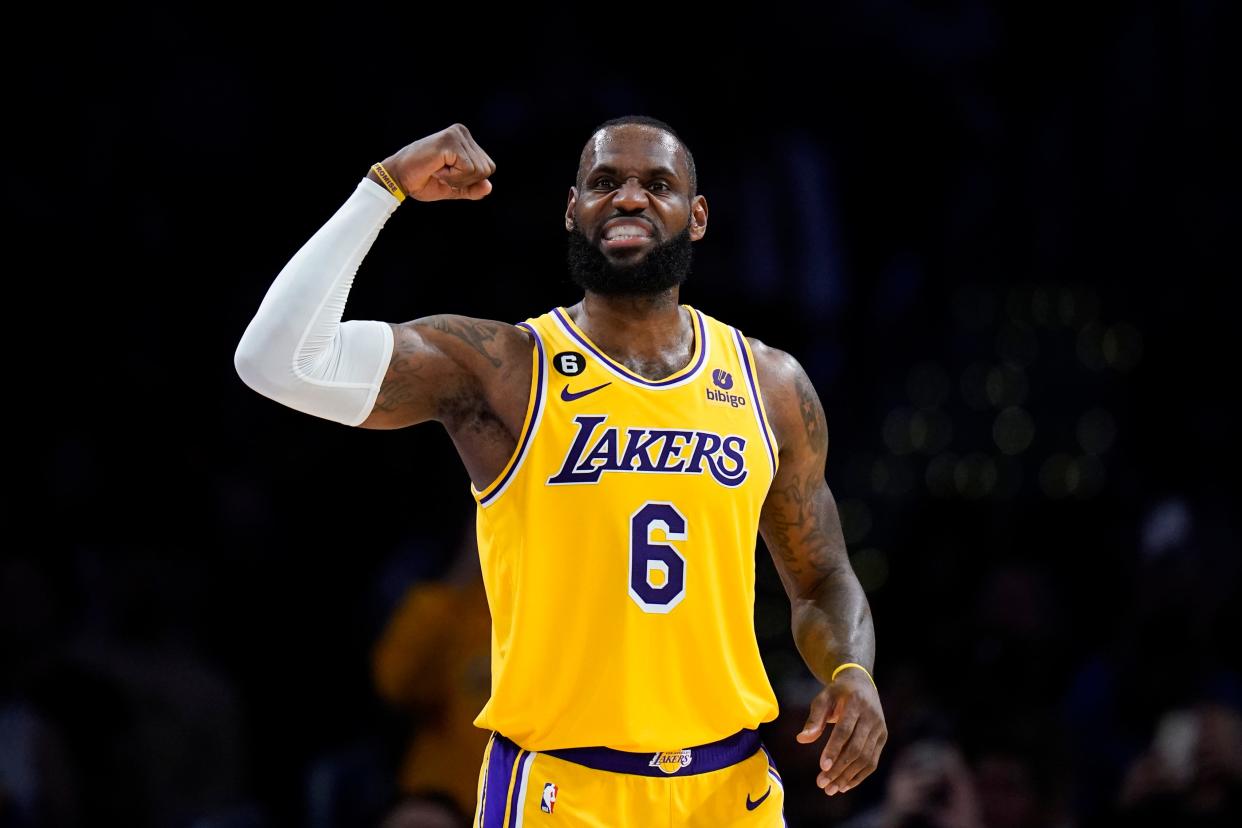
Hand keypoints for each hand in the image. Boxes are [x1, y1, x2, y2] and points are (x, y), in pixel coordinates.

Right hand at [380, 124, 495, 201]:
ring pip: (478, 171)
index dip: (470, 181)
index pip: (488, 168)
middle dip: (465, 181)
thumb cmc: (422, 181)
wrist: (398, 178)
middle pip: (486, 169)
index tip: (448, 175)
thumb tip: (489, 186)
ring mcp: (456, 134)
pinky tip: (435, 168)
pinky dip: (452, 177)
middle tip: (441, 173)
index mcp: (465, 140)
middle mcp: (462, 132)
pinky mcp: (450, 141)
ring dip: (456, 179)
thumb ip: (472, 188)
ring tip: (437, 170)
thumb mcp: (453, 187)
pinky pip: (467, 169)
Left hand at [797, 668, 886, 794]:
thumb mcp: (823, 698)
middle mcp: (872, 717)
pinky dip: (859, 776)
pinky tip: (844, 785)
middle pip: (856, 748)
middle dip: (839, 768)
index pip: (845, 730)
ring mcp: (880, 728)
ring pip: (866, 758)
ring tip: (831, 789)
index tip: (822, 767)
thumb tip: (801, 739)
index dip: (834, 749)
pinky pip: (873, 762)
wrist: (861, 684)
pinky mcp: (882, 738)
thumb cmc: (837, 693)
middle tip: (822, 783)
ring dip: (848, 776)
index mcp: (856, 703)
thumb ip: (814, 718)